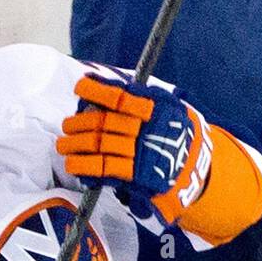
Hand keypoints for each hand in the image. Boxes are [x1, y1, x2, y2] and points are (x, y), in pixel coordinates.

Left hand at [57, 73, 211, 225]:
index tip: (80, 87)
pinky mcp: (137, 176)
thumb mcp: (169, 106)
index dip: (97, 90)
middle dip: (79, 123)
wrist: (197, 169)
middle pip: (103, 122)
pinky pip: (105, 168)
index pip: (120, 95)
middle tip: (67, 125)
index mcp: (155, 108)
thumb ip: (141, 96)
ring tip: (63, 145)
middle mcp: (147, 128)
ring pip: (99, 145)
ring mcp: (142, 152)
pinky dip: (85, 165)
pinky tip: (73, 164)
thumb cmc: (175, 133)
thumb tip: (100, 84)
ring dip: (75, 144)